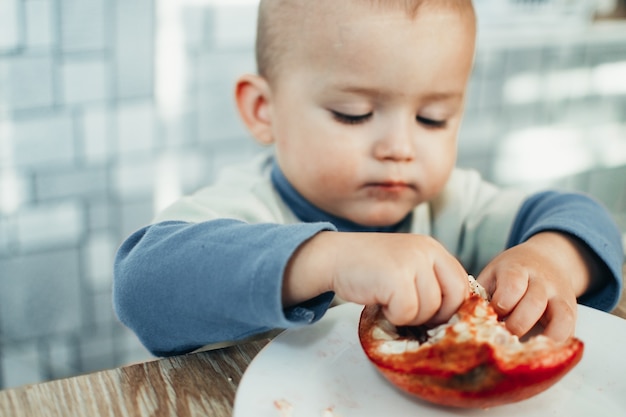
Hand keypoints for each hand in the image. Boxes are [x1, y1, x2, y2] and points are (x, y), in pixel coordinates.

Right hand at [283, 231, 468, 325]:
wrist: (334, 257)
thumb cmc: (369, 267)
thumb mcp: (407, 263)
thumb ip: (431, 279)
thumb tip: (454, 314)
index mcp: (432, 248)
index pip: (462, 284)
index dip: (451, 306)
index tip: (432, 315)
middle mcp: (426, 251)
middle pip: (453, 298)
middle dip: (435, 314)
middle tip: (411, 313)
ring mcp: (412, 262)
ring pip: (430, 309)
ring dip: (409, 315)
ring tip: (389, 300)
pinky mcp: (396, 278)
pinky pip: (407, 313)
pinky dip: (393, 316)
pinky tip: (380, 301)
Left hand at [477, 232, 597, 341]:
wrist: (546, 260)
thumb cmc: (510, 273)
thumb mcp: (492, 275)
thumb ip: (481, 295)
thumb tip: (465, 321)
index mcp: (517, 268)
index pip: (512, 285)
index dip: (500, 305)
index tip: (490, 317)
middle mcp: (543, 281)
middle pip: (534, 303)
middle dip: (515, 325)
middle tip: (502, 336)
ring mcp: (561, 296)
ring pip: (560, 319)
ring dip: (541, 338)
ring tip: (522, 349)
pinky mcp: (571, 312)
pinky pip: (570, 331)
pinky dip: (557, 345)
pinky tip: (540, 352)